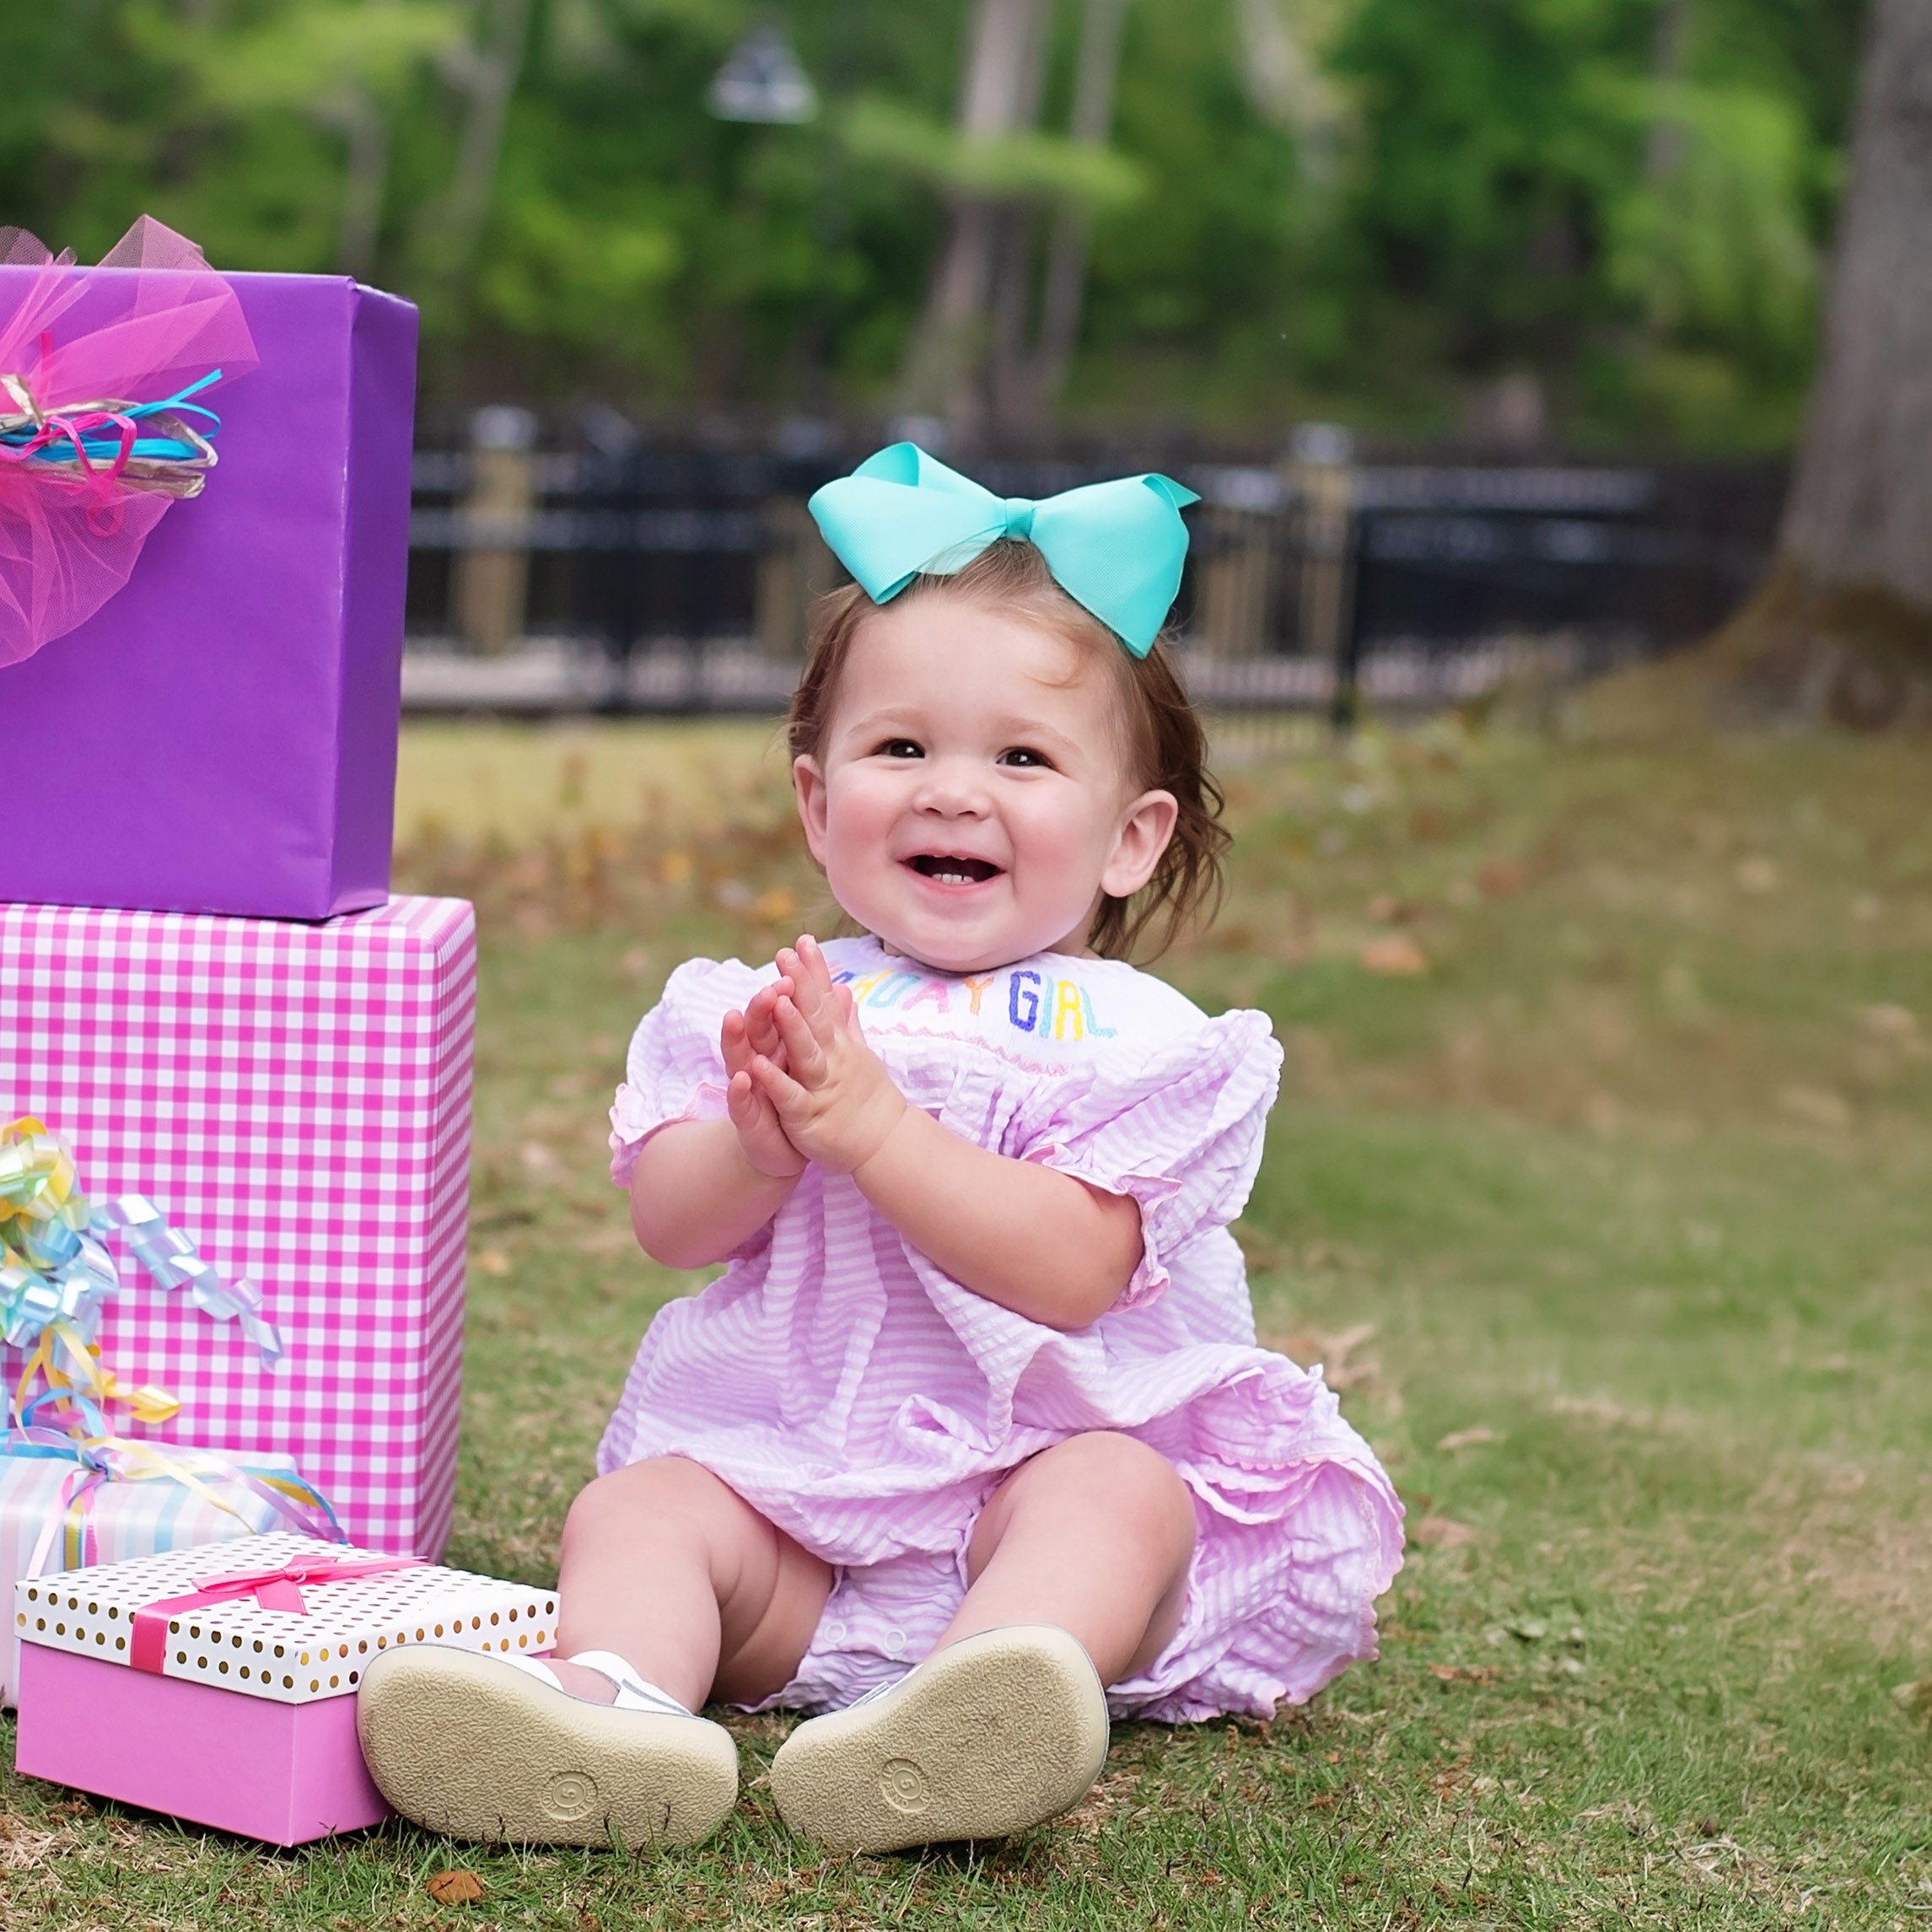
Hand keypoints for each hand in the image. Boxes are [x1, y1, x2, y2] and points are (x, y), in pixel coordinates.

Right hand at [721, 975, 806, 1178]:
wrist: (783, 1150)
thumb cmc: (798, 1098)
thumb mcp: (812, 1058)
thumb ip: (822, 1023)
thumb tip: (839, 987)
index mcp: (778, 1044)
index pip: (779, 1007)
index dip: (788, 984)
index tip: (795, 956)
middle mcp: (759, 1060)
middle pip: (758, 1026)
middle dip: (760, 1005)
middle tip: (769, 985)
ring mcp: (750, 1088)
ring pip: (740, 1058)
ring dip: (737, 1038)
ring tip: (734, 1016)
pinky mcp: (747, 1119)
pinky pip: (741, 1104)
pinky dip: (740, 1090)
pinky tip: (743, 1076)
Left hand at [745, 936, 907, 1175]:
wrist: (883, 1144)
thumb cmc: (866, 1098)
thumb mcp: (856, 1054)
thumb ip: (845, 1022)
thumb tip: (843, 989)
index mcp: (839, 1044)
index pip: (826, 1001)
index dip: (815, 971)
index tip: (804, 940)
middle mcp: (833, 1059)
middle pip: (816, 1018)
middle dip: (801, 986)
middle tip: (785, 954)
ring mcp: (821, 1086)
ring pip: (806, 1052)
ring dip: (792, 1026)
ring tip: (777, 998)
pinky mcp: (809, 1116)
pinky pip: (790, 1097)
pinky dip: (775, 1082)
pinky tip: (756, 1067)